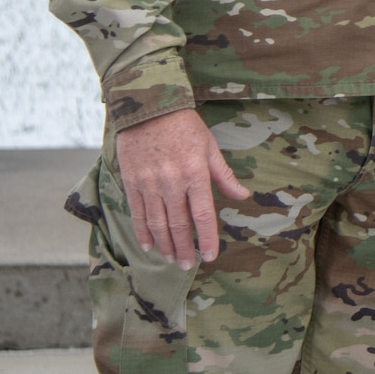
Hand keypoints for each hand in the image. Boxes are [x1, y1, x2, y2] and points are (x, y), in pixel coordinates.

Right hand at [113, 109, 250, 269]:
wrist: (148, 108)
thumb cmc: (184, 126)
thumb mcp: (210, 147)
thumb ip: (223, 176)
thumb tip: (243, 196)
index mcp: (195, 174)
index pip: (202, 215)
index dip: (206, 238)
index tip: (210, 256)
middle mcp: (171, 183)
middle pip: (178, 224)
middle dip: (183, 248)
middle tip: (186, 265)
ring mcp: (149, 184)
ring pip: (157, 223)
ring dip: (164, 245)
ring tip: (169, 259)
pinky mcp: (132, 182)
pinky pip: (137, 213)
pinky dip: (142, 232)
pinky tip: (148, 245)